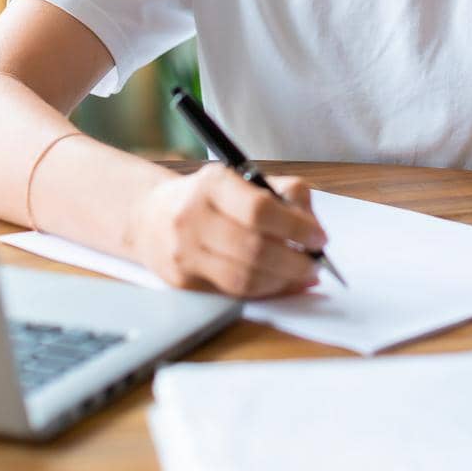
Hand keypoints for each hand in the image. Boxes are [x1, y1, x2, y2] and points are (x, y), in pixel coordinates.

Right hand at [133, 164, 327, 297]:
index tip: (319, 237)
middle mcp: (193, 217)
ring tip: (301, 276)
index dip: (295, 227)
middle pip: (254, 249)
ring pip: (244, 278)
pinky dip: (263, 291)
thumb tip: (315, 231)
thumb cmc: (209, 197)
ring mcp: (184, 252)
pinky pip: (233, 292)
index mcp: (213, 183)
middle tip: (316, 265)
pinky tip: (279, 284)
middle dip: (295, 262)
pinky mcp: (183, 281)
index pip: (259, 209)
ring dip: (282, 281)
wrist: (151, 218)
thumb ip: (283, 195)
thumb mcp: (242, 178)